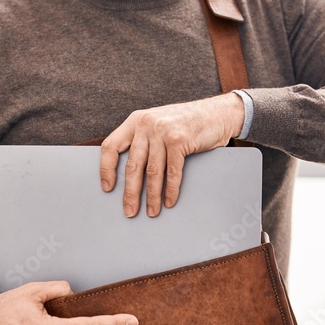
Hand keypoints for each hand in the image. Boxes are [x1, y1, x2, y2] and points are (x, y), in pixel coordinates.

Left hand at [99, 92, 244, 217]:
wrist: (218, 113)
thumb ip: (143, 140)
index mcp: (136, 120)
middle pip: (133, 165)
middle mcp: (146, 124)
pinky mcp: (179, 140)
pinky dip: (170, 190)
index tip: (108, 188)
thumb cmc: (186, 123)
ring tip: (151, 212)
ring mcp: (163, 131)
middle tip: (129, 211)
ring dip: (152, 196)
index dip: (106, 169)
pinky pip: (172, 172)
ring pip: (152, 172)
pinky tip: (168, 202)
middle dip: (130, 193)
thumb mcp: (158, 124)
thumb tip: (129, 175)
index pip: (111, 146)